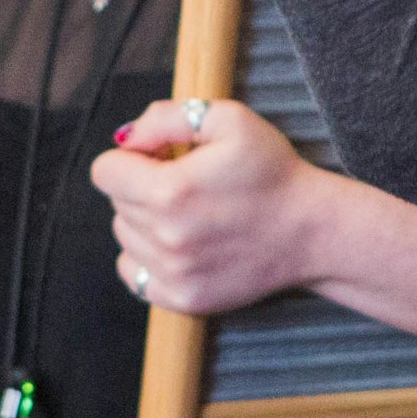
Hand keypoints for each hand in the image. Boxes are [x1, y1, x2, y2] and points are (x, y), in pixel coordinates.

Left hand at [90, 99, 343, 315]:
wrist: (312, 231)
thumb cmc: (274, 171)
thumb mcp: (229, 119)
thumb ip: (165, 118)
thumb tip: (124, 139)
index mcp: (168, 191)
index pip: (104, 172)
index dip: (133, 157)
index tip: (164, 158)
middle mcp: (164, 238)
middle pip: (116, 203)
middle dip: (143, 186)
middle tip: (189, 184)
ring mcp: (172, 274)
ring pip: (124, 237)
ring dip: (146, 221)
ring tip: (192, 214)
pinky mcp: (182, 299)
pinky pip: (133, 274)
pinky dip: (148, 258)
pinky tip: (182, 244)